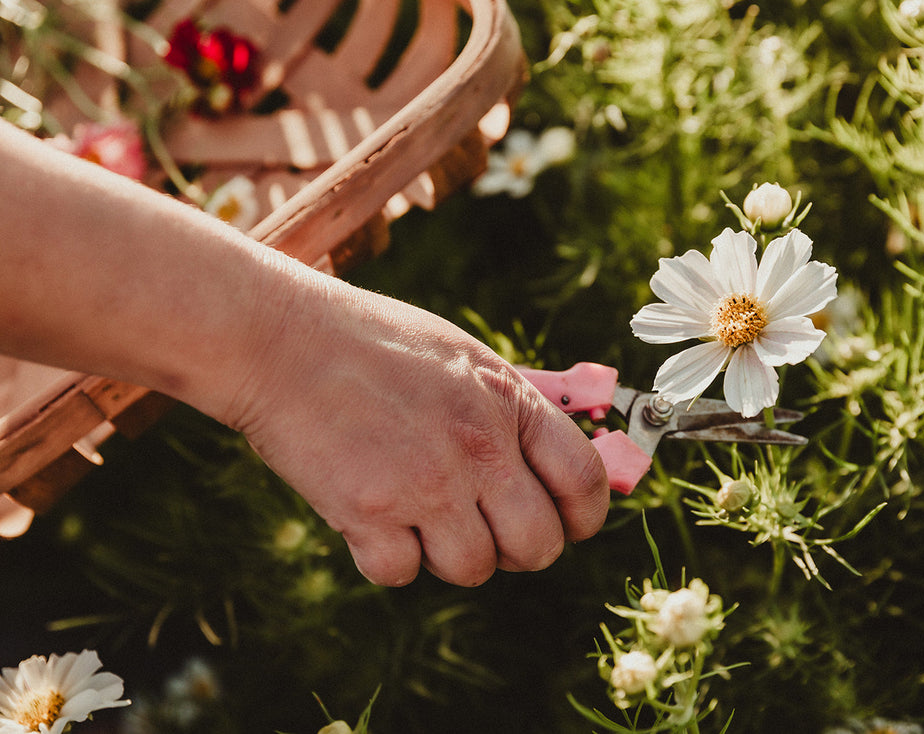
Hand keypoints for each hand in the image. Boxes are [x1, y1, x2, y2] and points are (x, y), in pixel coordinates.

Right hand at [222, 273, 609, 585]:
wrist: (280, 339)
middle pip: (539, 546)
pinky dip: (388, 559)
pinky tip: (372, 518)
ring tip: (420, 514)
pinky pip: (402, 574)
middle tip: (488, 530)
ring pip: (473, 569)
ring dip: (449, 554)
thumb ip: (510, 410)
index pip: (585, 481)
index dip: (584, 516)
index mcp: (509, 402)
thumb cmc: (371, 343)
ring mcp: (426, 484)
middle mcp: (478, 448)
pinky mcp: (367, 513)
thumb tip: (552, 464)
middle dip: (519, 550)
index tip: (567, 524)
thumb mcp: (463, 357)